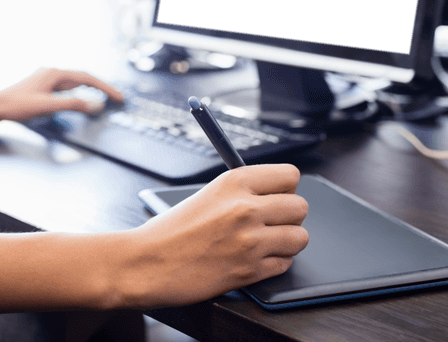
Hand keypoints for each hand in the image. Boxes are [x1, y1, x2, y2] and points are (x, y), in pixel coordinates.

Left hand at [0, 68, 124, 121]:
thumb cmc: (16, 106)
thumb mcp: (47, 106)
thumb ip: (72, 105)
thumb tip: (94, 104)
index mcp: (55, 73)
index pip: (87, 78)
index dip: (105, 88)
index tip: (118, 97)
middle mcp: (51, 72)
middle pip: (82, 77)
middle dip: (100, 86)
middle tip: (115, 97)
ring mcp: (45, 78)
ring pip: (73, 82)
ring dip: (89, 88)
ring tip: (103, 96)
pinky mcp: (40, 86)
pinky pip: (65, 87)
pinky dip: (77, 92)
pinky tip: (77, 98)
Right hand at [116, 164, 308, 306]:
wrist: (146, 263)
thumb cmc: (169, 230)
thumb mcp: (207, 194)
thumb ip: (242, 192)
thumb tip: (275, 193)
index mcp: (234, 182)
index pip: (290, 175)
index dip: (286, 188)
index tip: (278, 195)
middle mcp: (246, 208)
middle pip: (300, 207)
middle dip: (290, 216)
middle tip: (272, 222)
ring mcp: (250, 240)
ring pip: (300, 238)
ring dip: (286, 242)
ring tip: (265, 243)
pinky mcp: (250, 271)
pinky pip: (285, 264)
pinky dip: (274, 264)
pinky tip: (254, 260)